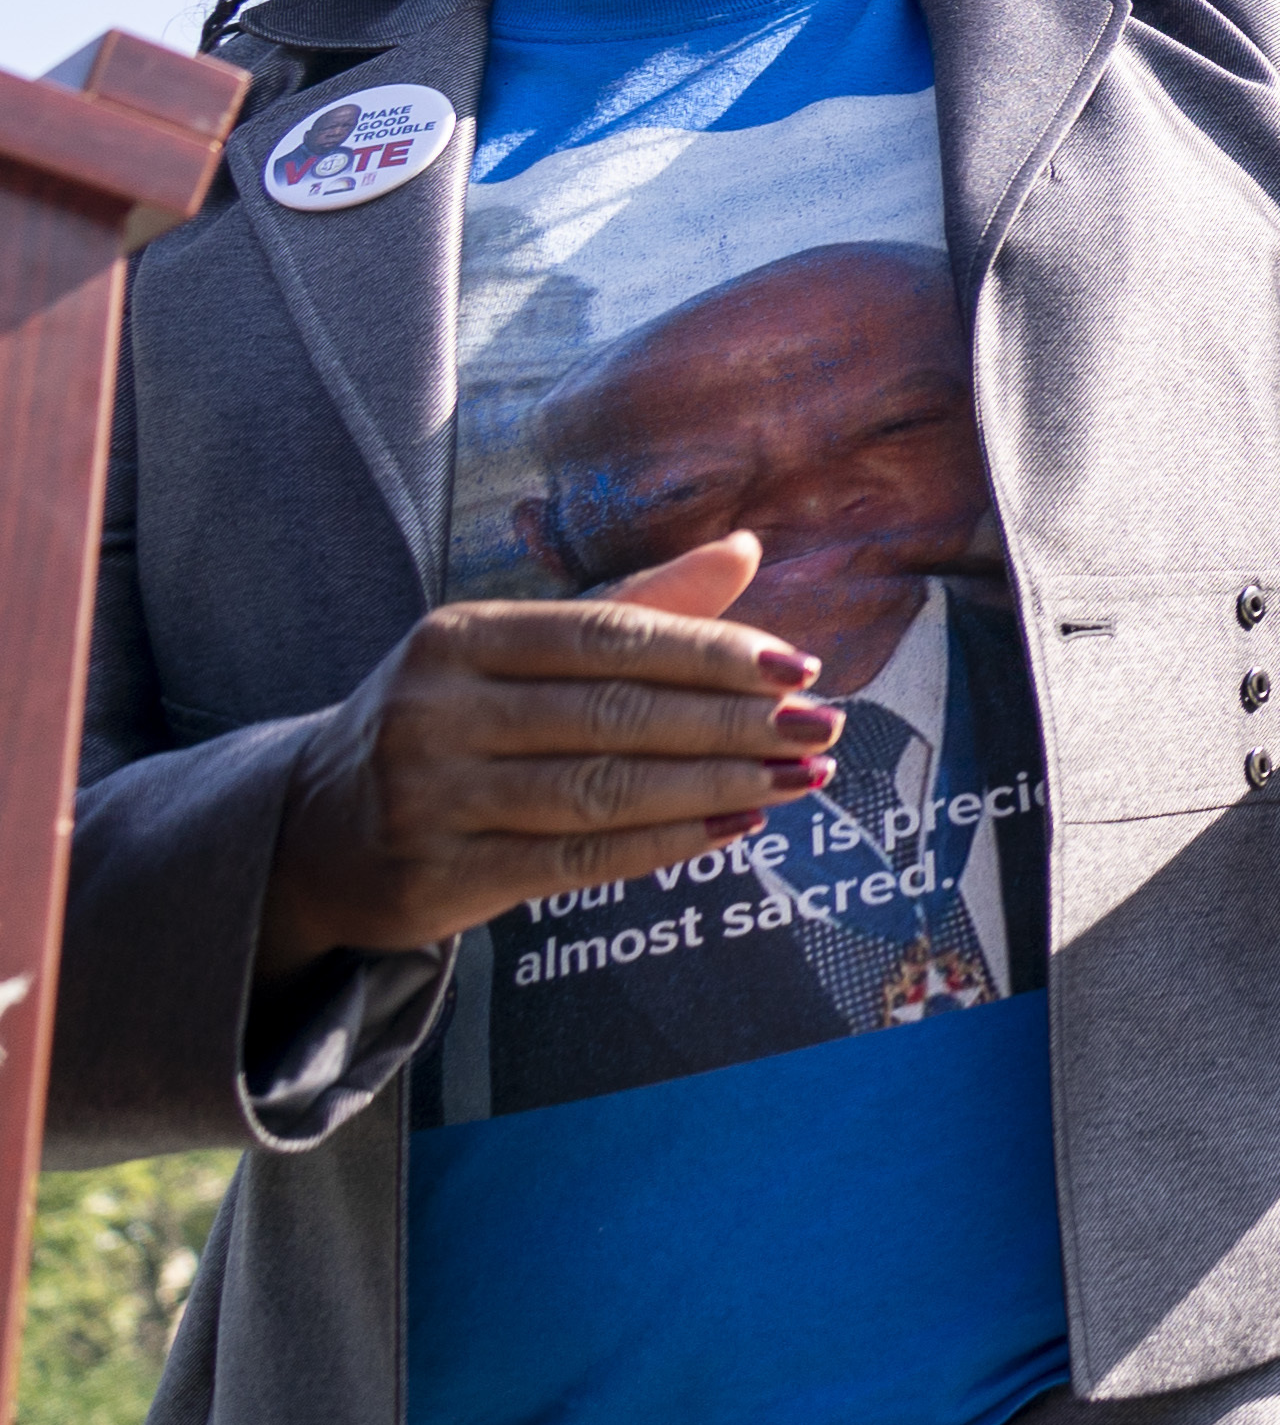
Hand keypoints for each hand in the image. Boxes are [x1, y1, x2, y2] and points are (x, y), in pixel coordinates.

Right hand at [258, 538, 841, 977]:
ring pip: (602, 791)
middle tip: (822, 728)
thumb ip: (634, 606)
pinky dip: (666, 843)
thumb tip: (744, 548)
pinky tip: (735, 827)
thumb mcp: (516, 650)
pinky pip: (574, 860)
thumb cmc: (450, 720)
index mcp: (459, 636)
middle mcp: (434, 711)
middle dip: (734, 723)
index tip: (800, 666)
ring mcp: (427, 798)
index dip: (713, 651)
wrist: (313, 826)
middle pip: (614, 715)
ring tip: (801, 778)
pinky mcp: (436, 875)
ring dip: (717, 785)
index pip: (610, 637)